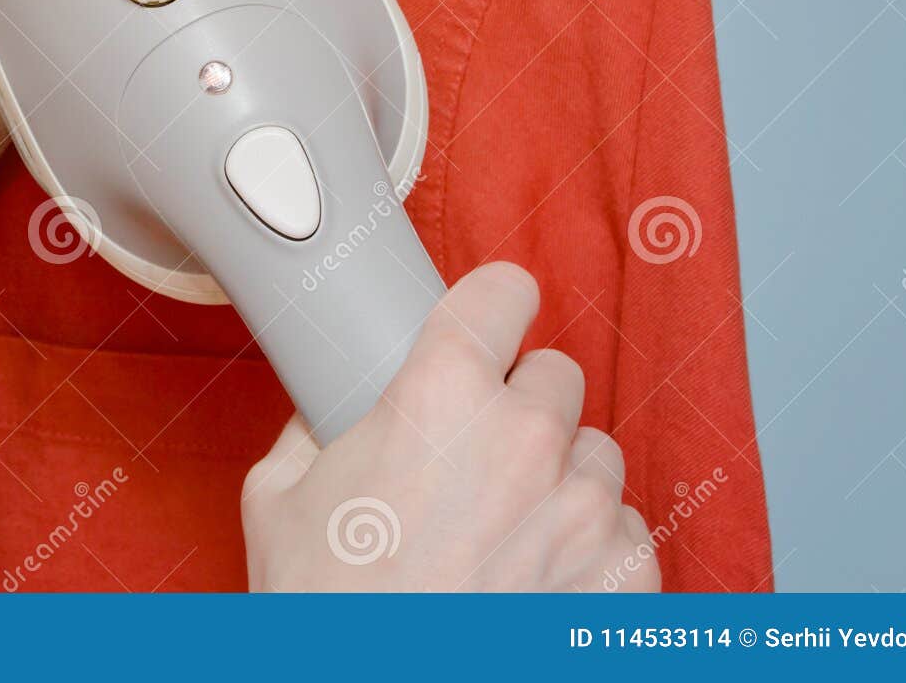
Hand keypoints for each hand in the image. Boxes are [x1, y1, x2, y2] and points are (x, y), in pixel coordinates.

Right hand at [241, 262, 657, 591]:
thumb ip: (312, 430)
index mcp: (440, 395)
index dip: (493, 306)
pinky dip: (593, 552)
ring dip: (559, 479)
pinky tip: (538, 582)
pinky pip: (627, 532)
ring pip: (596, 454)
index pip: (504, 291)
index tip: (490, 324)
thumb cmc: (324, 614)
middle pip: (555, 376)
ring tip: (502, 533)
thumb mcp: (278, 500)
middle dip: (519, 407)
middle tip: (472, 459)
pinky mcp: (627, 578)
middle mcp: (526, 437)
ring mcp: (586, 510)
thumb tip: (328, 408)